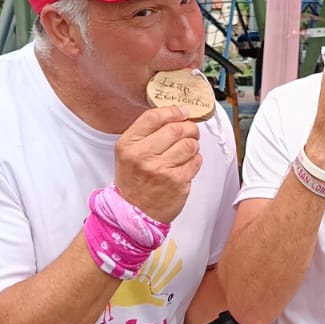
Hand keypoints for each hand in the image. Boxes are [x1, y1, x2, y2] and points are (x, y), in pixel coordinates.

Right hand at [114, 105, 201, 222]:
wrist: (134, 212)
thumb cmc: (134, 180)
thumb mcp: (129, 152)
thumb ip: (147, 132)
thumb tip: (177, 114)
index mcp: (128, 145)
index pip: (154, 117)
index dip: (173, 111)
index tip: (182, 112)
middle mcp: (143, 156)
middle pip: (176, 128)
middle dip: (188, 127)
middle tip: (190, 131)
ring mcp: (161, 170)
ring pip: (189, 144)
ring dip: (193, 144)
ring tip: (187, 150)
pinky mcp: (178, 182)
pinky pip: (196, 161)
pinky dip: (195, 160)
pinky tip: (186, 165)